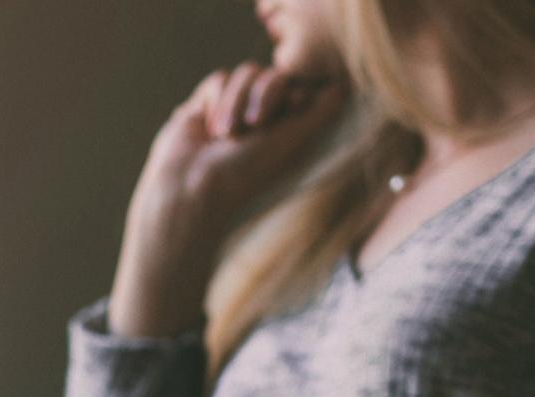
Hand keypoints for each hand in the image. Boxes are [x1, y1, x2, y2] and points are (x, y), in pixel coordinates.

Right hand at [109, 62, 347, 337]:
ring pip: (247, 72)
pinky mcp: (206, 103)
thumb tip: (343, 86)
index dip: (295, 92)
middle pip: (275, 74)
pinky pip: (219, 79)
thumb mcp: (290, 142)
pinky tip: (208, 129)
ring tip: (226, 135)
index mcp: (287, 126)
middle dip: (265, 94)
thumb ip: (318, 113)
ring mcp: (233, 107)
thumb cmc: (245, 172)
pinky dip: (216, 101)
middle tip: (255, 124)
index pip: (301, 86)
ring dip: (237, 101)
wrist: (190, 185)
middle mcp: (263, 114)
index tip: (291, 111)